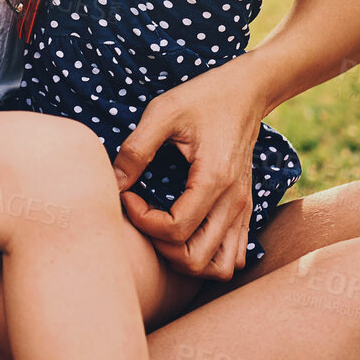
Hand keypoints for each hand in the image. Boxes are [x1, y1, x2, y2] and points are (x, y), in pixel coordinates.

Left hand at [112, 58, 267, 279]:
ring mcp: (243, 210)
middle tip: (141, 214)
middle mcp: (233, 202)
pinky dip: (207, 256)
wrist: (245, 91)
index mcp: (213, 179)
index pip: (175, 230)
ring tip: (161, 229)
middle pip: (195, 259)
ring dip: (185, 259)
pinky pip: (233, 255)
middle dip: (160, 246)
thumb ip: (137, 148)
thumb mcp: (162, 112)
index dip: (142, 219)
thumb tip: (114, 182)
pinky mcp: (244, 210)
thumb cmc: (202, 97)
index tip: (127, 194)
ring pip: (219, 267)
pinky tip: (184, 232)